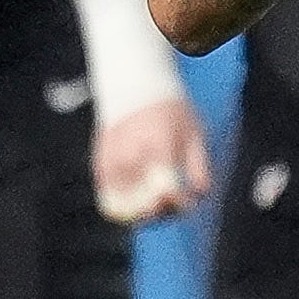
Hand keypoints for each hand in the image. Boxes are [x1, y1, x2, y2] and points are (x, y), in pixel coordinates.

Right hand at [93, 97, 211, 224]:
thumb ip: (199, 167)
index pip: (166, 190)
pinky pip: (108, 197)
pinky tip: (138, 193)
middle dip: (162, 211)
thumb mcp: (195, 134)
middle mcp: (131, 156)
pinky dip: (124, 202)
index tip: (186, 200)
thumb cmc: (171, 111)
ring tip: (155, 199)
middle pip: (143, 204)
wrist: (134, 87)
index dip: (179, 204)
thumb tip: (199, 196)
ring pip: (124, 206)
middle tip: (171, 202)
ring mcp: (112, 161)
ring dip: (142, 211)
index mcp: (158, 147)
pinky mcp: (99, 165)